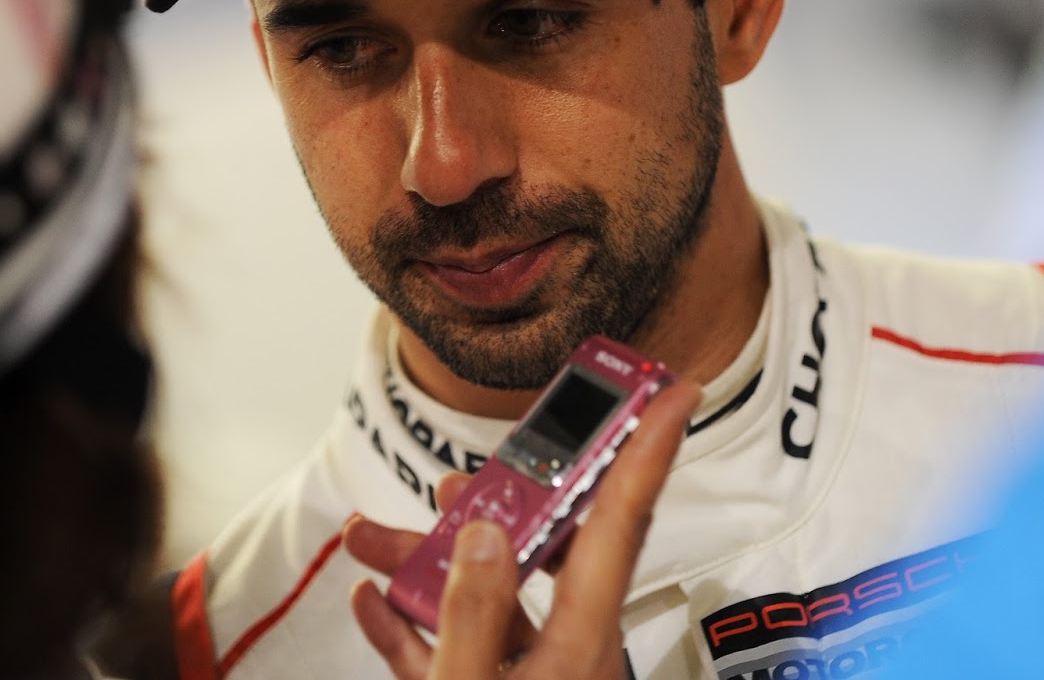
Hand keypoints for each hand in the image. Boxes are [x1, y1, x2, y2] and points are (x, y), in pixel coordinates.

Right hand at [345, 381, 699, 678]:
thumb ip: (472, 616)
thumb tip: (481, 535)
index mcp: (581, 645)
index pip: (619, 521)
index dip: (648, 448)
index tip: (672, 391)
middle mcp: (568, 651)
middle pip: (538, 547)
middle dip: (486, 504)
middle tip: (453, 478)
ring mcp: (532, 674)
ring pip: (485, 595)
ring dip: (425, 565)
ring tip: (371, 542)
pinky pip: (459, 643)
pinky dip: (416, 620)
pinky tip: (377, 602)